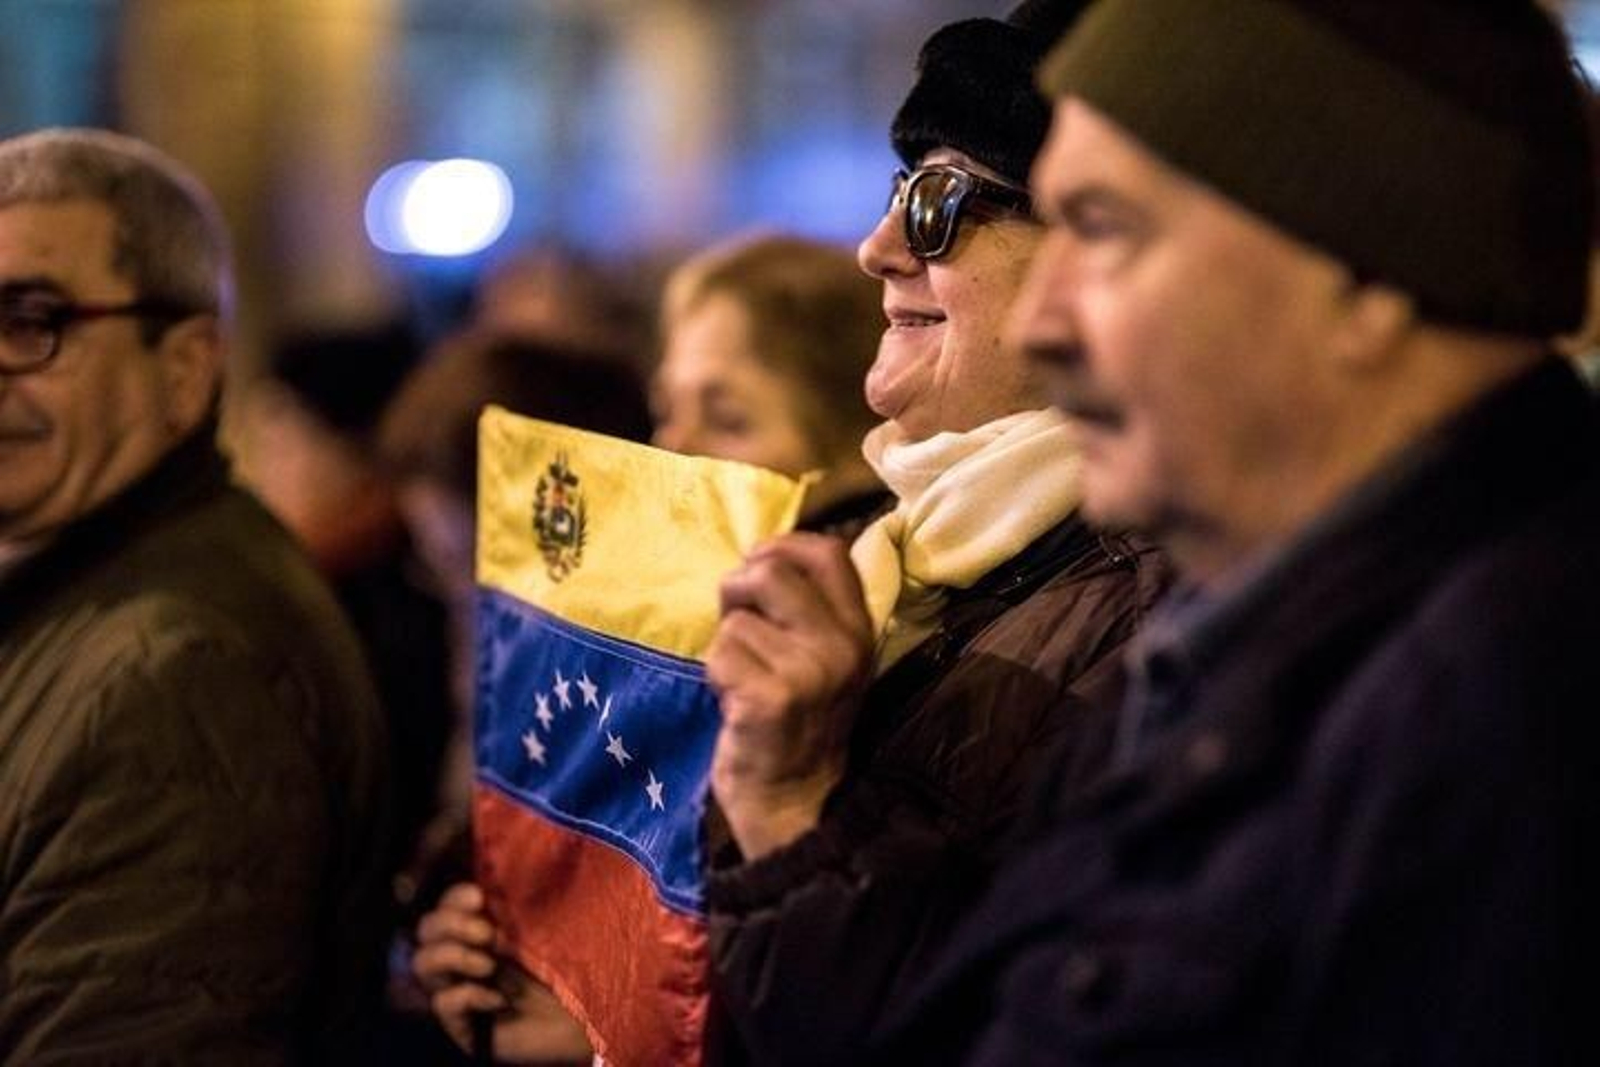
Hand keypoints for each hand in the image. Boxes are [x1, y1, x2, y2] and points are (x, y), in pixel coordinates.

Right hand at [413, 882, 592, 1063]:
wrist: (583, 1019)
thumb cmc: (567, 969)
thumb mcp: (546, 927)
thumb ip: (520, 903)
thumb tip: (493, 881)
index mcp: (479, 930)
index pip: (446, 906)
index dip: (454, 898)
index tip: (478, 896)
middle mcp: (462, 958)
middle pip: (425, 930)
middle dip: (450, 924)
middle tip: (487, 933)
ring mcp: (458, 990)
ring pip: (422, 963)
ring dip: (453, 956)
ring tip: (490, 965)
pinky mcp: (461, 1024)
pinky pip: (442, 1002)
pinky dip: (468, 995)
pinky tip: (498, 999)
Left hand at [706, 533, 875, 858]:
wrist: (795, 800)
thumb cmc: (798, 721)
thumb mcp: (824, 659)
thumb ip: (806, 609)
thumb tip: (761, 555)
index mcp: (859, 629)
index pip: (828, 552)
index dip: (782, 545)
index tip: (756, 564)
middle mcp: (842, 645)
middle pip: (771, 571)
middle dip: (737, 590)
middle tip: (737, 625)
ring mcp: (809, 672)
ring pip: (736, 619)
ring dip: (725, 646)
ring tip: (743, 679)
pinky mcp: (771, 698)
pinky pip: (720, 655)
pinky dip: (715, 676)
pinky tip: (734, 703)